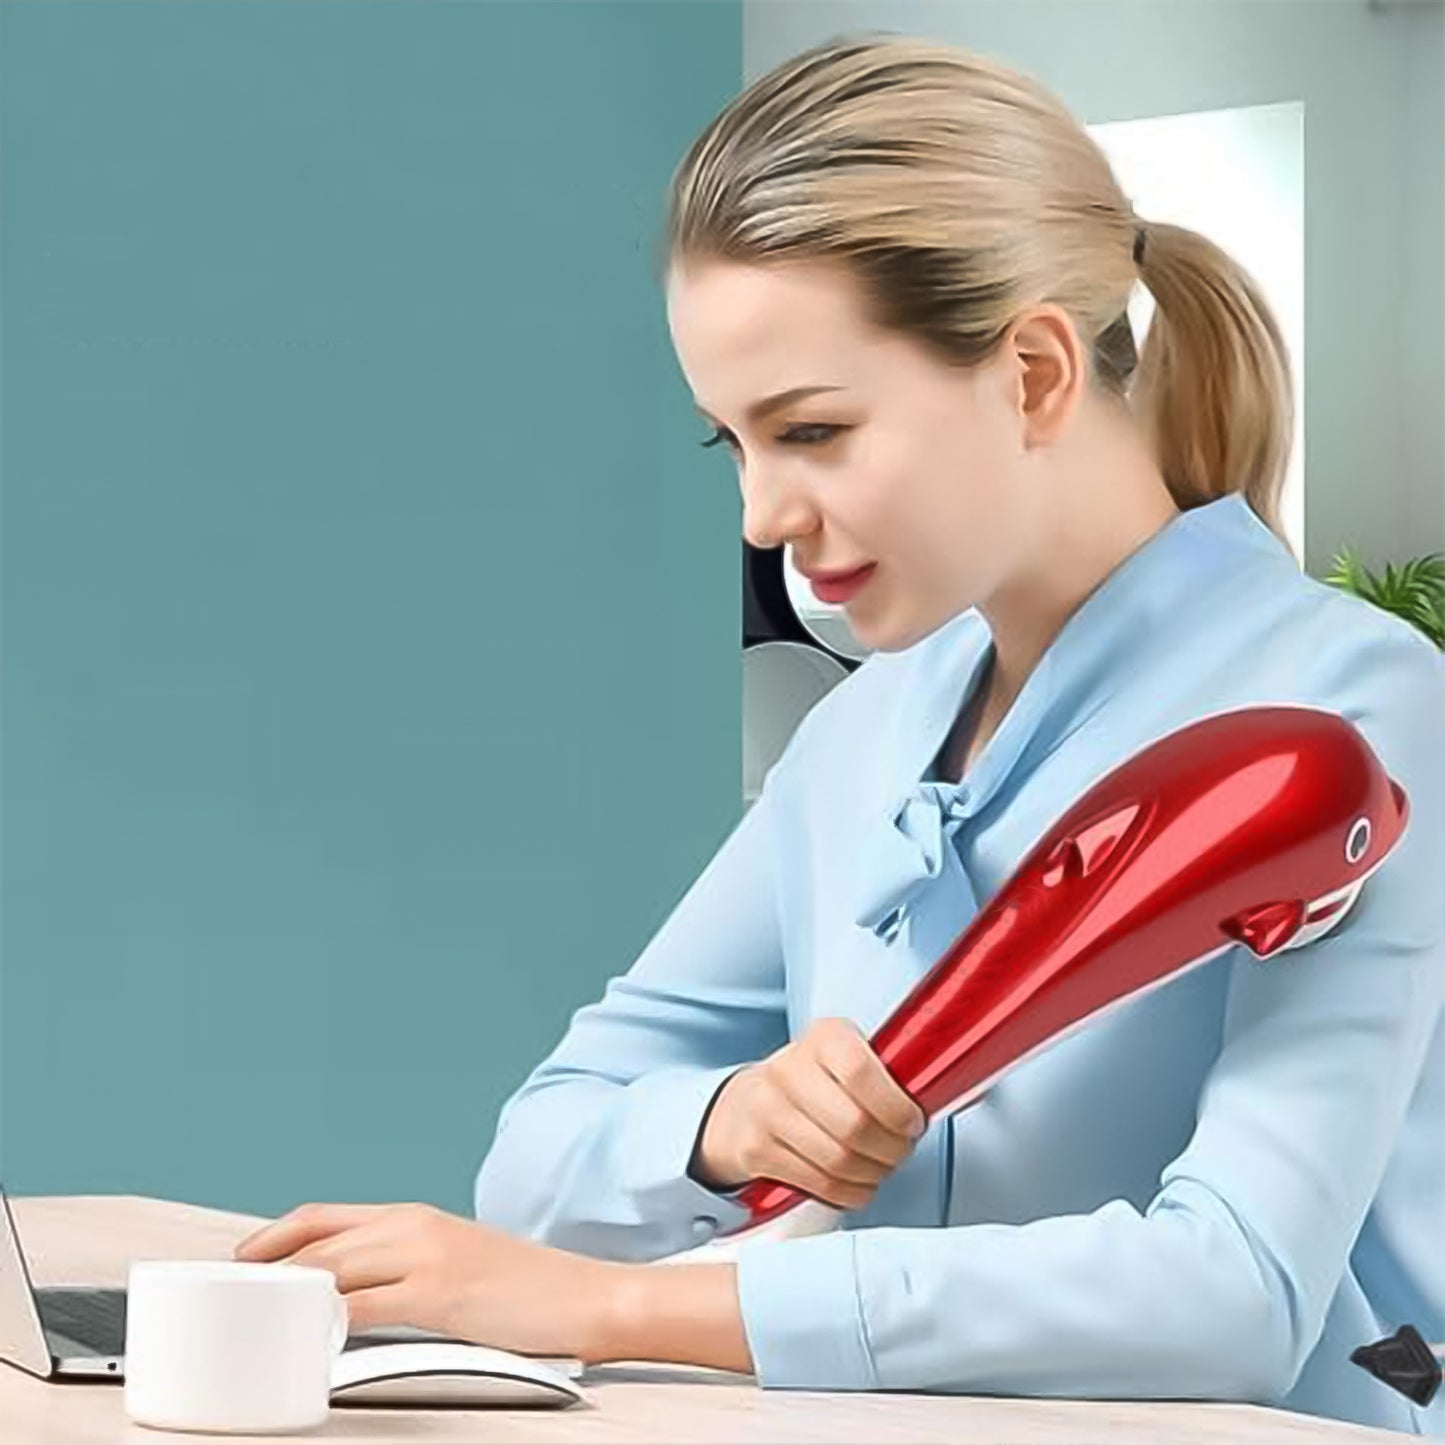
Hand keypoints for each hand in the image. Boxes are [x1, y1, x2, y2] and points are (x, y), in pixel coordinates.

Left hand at [231, 1201, 618, 1359]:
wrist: (584, 1295)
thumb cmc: (523, 1289)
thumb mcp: (455, 1262)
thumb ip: (404, 1270)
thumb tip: (349, 1300)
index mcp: (414, 1216)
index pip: (323, 1216)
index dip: (273, 1236)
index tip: (239, 1264)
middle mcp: (414, 1226)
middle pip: (316, 1239)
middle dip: (264, 1265)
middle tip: (227, 1295)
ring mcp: (427, 1256)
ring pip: (333, 1267)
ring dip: (288, 1293)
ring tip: (253, 1317)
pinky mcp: (440, 1294)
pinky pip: (364, 1307)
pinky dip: (329, 1322)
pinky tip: (310, 1340)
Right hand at [691, 1016, 927, 1209]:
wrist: (745, 1105)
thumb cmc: (813, 1082)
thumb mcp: (847, 1057)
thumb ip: (887, 1072)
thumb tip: (948, 1092)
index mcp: (823, 1037)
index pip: (861, 1072)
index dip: (896, 1108)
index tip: (913, 1123)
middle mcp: (789, 1069)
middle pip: (854, 1126)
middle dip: (891, 1150)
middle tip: (901, 1151)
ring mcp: (767, 1110)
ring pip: (838, 1161)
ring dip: (872, 1174)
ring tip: (880, 1167)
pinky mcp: (755, 1150)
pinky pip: (818, 1183)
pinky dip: (849, 1192)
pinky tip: (856, 1182)